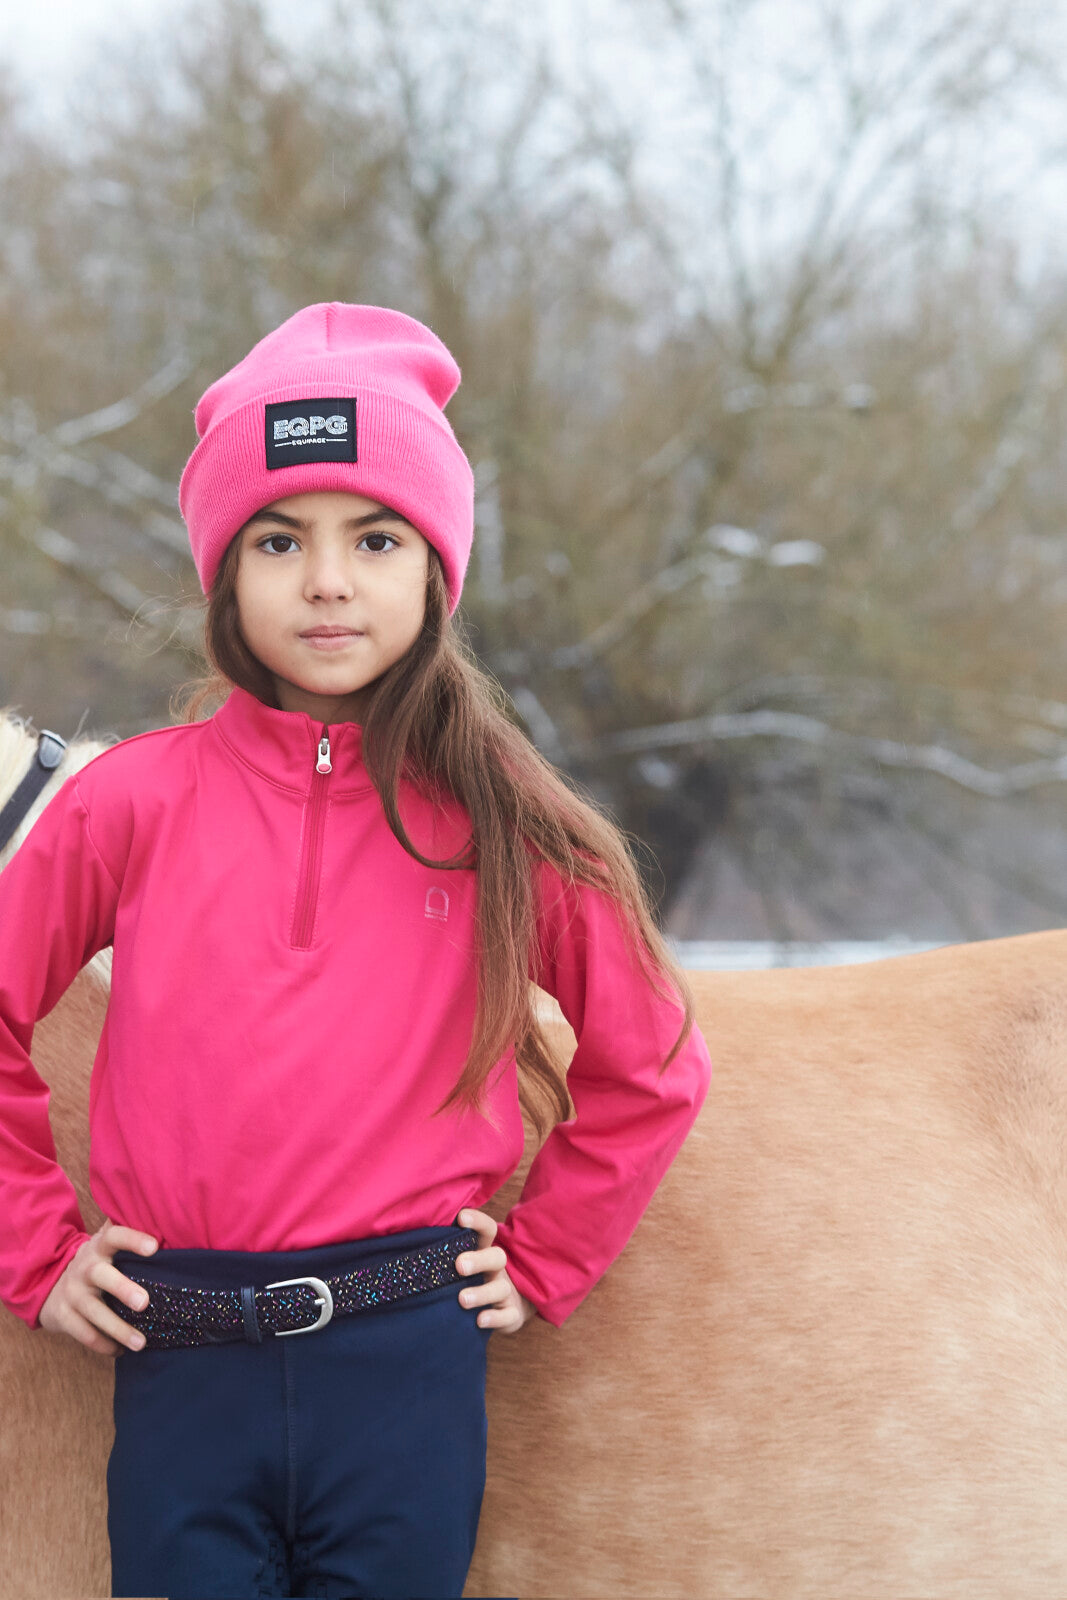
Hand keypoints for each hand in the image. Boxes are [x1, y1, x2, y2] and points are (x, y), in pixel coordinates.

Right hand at [37, 1218, 158, 1358]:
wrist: (51, 1284)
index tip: (155, 1247)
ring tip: (141, 1344)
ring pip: (94, 1312)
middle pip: (102, 1275)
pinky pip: (83, 1334)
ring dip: (118, 1329)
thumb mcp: (107, 1245)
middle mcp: (84, 1268)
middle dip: (123, 1289)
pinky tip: (121, 1351)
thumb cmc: (96, 1262)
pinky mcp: (62, 1316)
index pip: (115, 1236)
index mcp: (99, 1247)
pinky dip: (104, 1345)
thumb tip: (169, 1218)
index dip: (133, 1240)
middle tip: (145, 1304)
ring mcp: (72, 1293)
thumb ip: (131, 1232)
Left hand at [456, 1208, 536, 1334]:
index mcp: (483, 1252)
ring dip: (482, 1293)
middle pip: (497, 1256)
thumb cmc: (471, 1280)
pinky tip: (480, 1320)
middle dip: (479, 1260)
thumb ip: (444, 1252)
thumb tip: (408, 1240)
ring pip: (501, 1288)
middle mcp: (496, 1270)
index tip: (461, 1217)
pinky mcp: (511, 1314)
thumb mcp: (462, 1263)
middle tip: (459, 1265)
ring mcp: (506, 1292)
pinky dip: (495, 1318)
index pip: (486, 1230)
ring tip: (463, 1299)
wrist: (505, 1307)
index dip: (477, 1222)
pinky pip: (508, 1315)